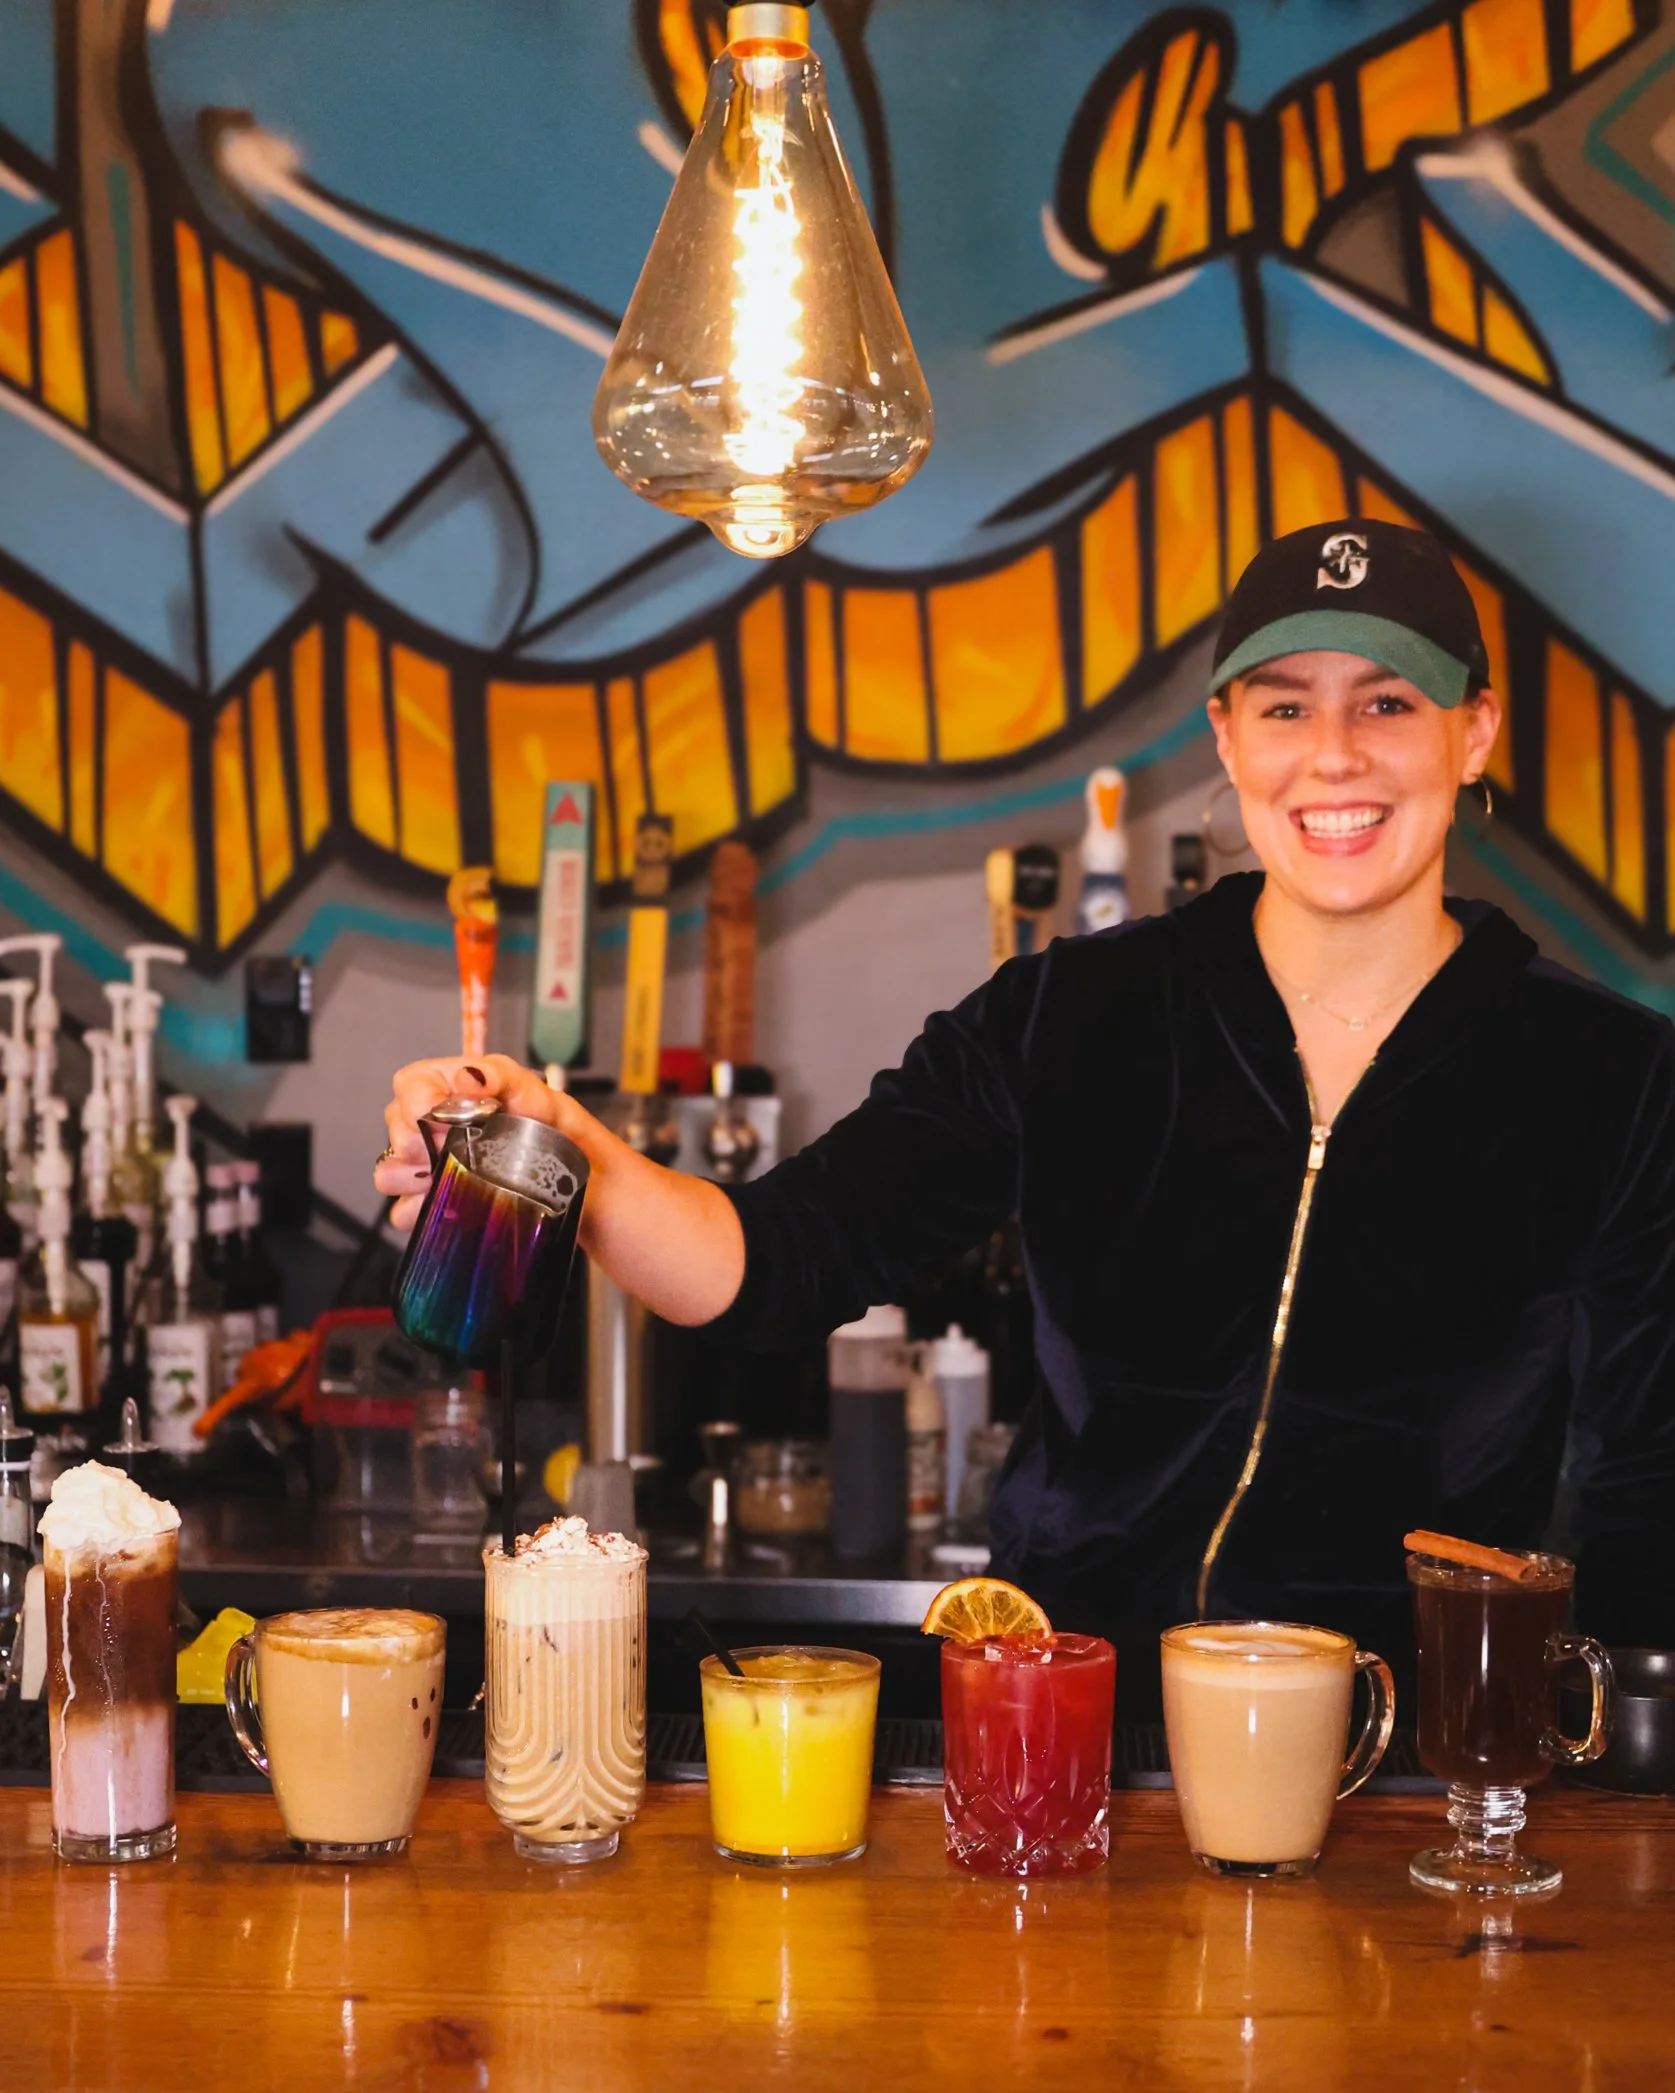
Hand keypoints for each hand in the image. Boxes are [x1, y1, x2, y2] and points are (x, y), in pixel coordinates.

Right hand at [374, 1054, 561, 1229]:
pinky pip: (406, 1213)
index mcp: (457, 1091)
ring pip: (390, 1173)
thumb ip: (502, 1077)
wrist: (582, 1186)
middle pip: (397, 1128)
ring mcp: (433, 1168)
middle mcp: (437, 1127)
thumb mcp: (541, 1096)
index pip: (411, 1083)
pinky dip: (421, 1212)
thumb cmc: (561, 1135)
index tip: (436, 1117)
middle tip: (454, 1151)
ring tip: (451, 1178)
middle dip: (418, 1143)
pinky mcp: (436, 1206)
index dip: (416, 1100)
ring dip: (414, 1179)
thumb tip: (466, 1075)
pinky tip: (452, 1207)